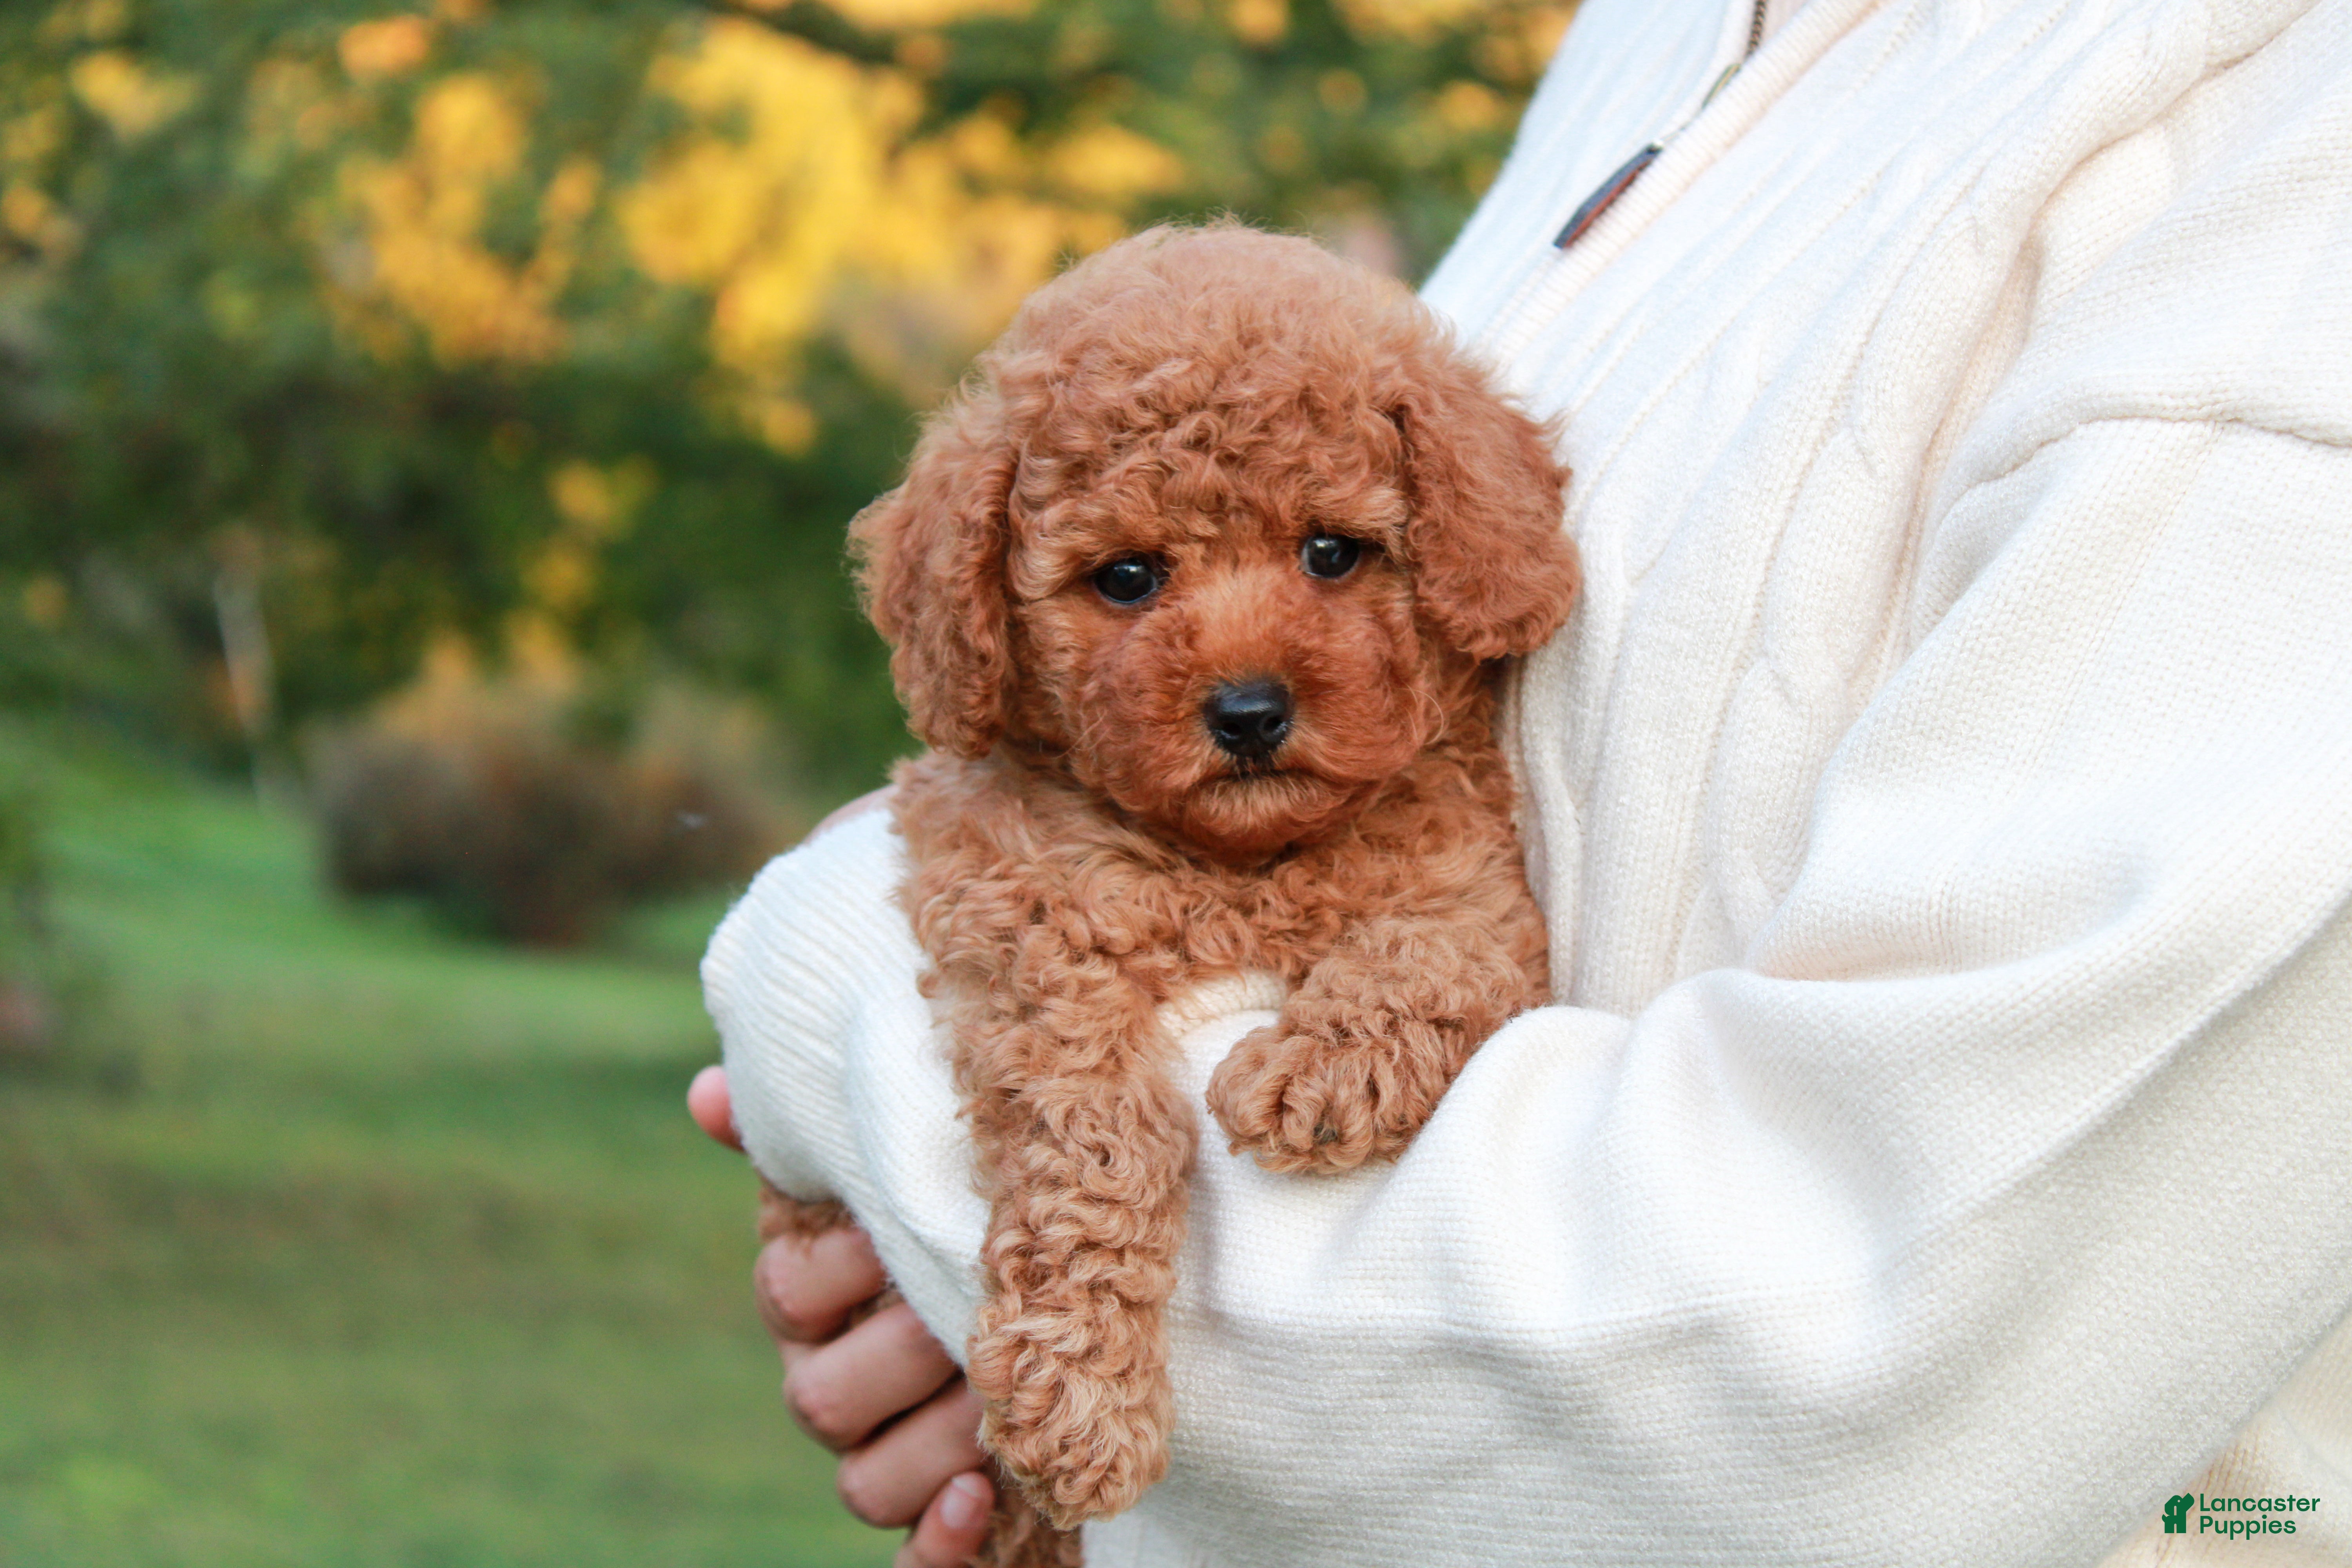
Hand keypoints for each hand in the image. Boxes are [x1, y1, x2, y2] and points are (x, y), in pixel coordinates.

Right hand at [689, 1064, 991, 1566]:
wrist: (1072, 1309)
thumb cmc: (967, 1222)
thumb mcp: (906, 1169)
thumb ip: (819, 1134)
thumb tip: (708, 1090)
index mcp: (817, 1302)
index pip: (787, 1294)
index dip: (835, 1268)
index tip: (891, 1229)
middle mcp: (837, 1387)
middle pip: (818, 1398)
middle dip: (895, 1356)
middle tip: (967, 1315)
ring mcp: (885, 1460)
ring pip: (862, 1483)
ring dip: (933, 1442)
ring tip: (999, 1399)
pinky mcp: (940, 1529)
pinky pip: (910, 1567)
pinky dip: (935, 1544)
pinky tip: (978, 1499)